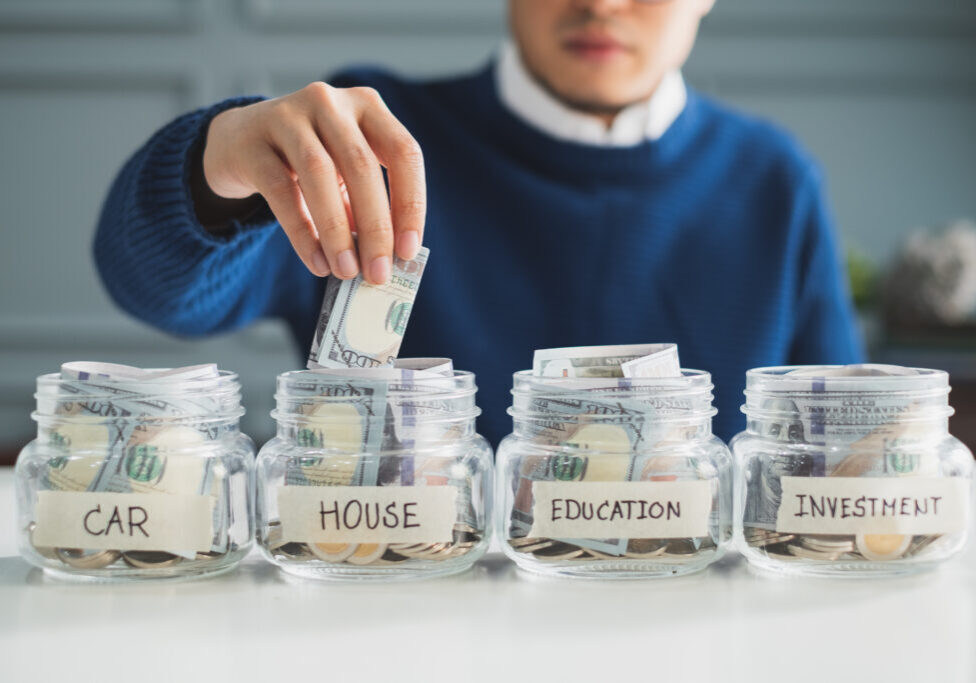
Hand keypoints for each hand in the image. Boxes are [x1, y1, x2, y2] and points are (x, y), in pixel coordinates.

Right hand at [202, 82, 425, 282]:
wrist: (239, 141)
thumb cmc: (307, 162)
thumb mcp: (344, 174)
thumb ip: (365, 207)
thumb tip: (387, 259)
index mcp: (368, 106)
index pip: (403, 152)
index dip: (410, 204)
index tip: (409, 251)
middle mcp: (331, 103)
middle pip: (362, 166)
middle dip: (376, 228)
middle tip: (379, 274)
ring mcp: (288, 115)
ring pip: (320, 174)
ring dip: (338, 232)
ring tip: (346, 271)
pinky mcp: (253, 142)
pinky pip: (281, 190)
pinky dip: (302, 232)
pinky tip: (317, 263)